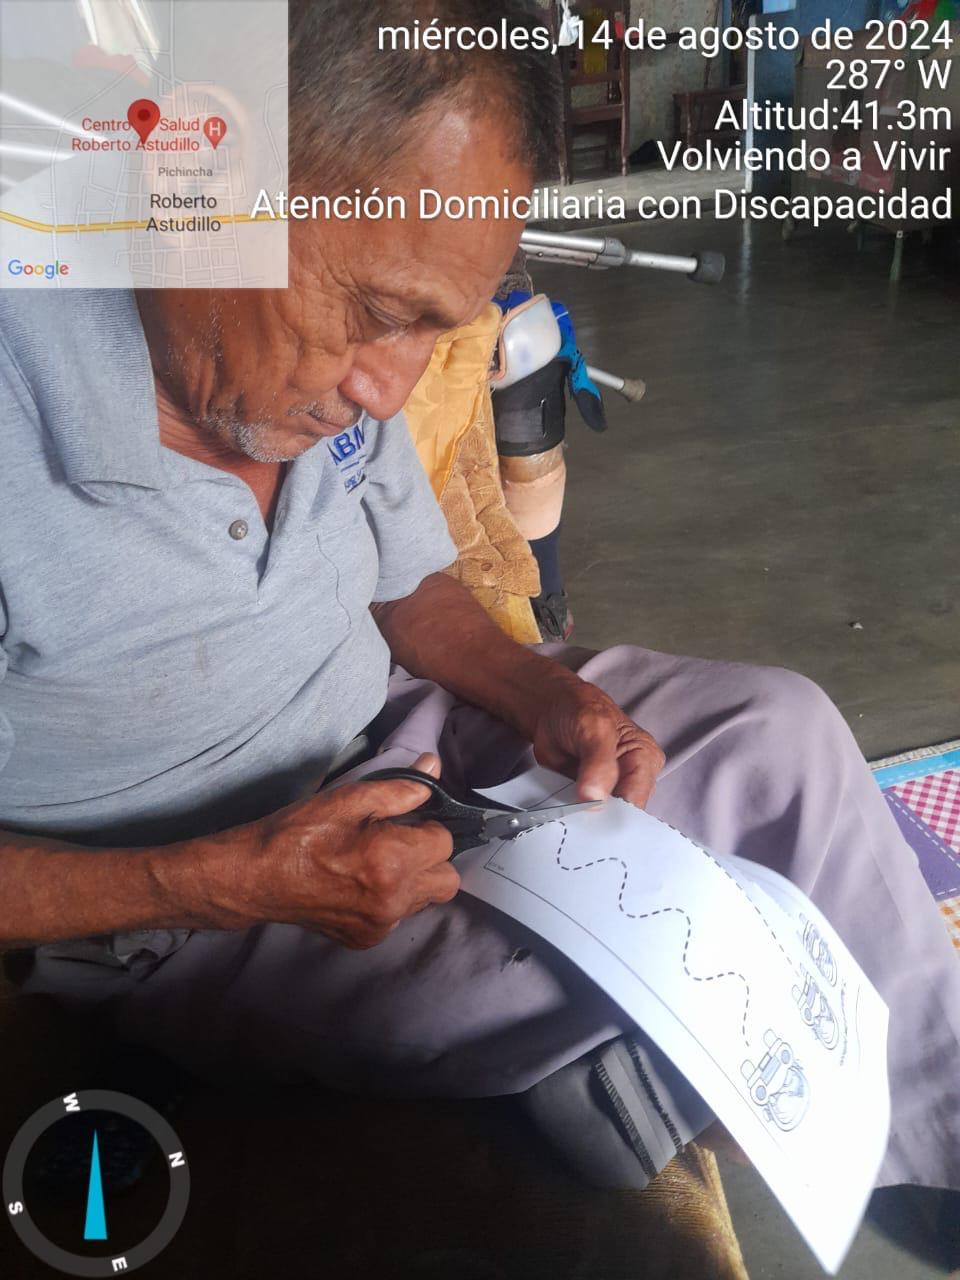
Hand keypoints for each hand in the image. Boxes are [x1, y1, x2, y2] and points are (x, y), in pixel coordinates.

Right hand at [217, 753, 457, 947]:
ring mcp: (380, 925)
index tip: (405, 821)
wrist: (256, 878)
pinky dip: (391, 899)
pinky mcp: (366, 939)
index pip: (445, 842)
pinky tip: (361, 883)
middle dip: (433, 857)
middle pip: (447, 879)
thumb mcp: (348, 798)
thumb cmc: (298, 833)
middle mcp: (393, 900)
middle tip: (401, 842)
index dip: (428, 825)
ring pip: (425, 899)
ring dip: (414, 879)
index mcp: (392, 861)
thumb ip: (399, 787)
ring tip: (378, 862)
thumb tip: (434, 767)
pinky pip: (399, 917)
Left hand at [527, 671, 664, 808]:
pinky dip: (569, 817)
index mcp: (644, 760)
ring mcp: (608, 791)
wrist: (551, 708)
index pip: (637, 799)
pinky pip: (580, 816)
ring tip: (566, 817)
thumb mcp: (594, 727)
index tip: (591, 819)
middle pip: (620, 815)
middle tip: (576, 820)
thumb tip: (594, 797)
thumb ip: (599, 762)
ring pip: (599, 820)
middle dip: (599, 821)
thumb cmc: (579, 708)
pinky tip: (560, 816)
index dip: (615, 815)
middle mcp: (631, 780)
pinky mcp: (587, 797)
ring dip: (581, 821)